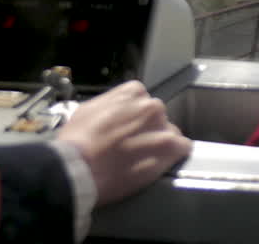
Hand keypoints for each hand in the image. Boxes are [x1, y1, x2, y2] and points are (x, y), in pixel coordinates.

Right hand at [56, 80, 191, 206]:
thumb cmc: (76, 142)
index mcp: (133, 92)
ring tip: (141, 160)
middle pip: (157, 119)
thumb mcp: (88, 110)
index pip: (143, 103)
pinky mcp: (169, 147)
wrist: (78, 167)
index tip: (127, 131)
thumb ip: (110, 105)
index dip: (135, 120)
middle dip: (148, 132)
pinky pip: (182, 148)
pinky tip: (158, 165)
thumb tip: (116, 111)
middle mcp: (151, 105)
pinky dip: (173, 157)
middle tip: (132, 148)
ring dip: (159, 145)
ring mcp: (162, 126)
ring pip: (170, 134)